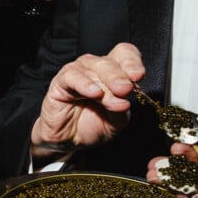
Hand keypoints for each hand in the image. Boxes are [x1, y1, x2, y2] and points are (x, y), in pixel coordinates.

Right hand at [30, 42, 144, 166]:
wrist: (70, 142)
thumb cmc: (93, 127)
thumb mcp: (116, 120)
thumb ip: (121, 106)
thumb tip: (125, 98)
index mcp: (112, 73)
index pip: (125, 54)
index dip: (132, 62)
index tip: (138, 76)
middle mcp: (94, 69)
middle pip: (109, 61)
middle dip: (120, 75)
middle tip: (126, 89)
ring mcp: (76, 73)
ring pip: (93, 66)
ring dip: (106, 81)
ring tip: (113, 96)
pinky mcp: (60, 83)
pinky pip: (71, 76)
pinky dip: (84, 83)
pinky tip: (94, 93)